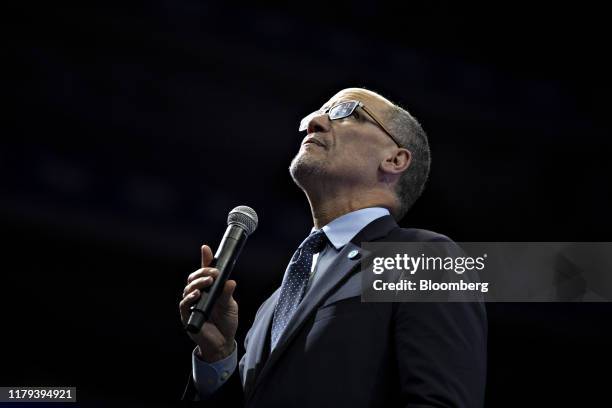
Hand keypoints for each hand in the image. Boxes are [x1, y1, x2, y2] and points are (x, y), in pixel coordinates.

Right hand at [179, 244, 237, 361]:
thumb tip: (230, 281)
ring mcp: (192, 304)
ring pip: (188, 288)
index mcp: (209, 289)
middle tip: (213, 273)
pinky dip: (190, 297)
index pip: (205, 272)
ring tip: (208, 281)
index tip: (206, 248)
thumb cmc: (226, 323)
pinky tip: (197, 294)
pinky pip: (185, 304)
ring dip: (198, 283)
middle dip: (202, 272)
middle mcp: (198, 294)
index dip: (205, 260)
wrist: (223, 343)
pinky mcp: (187, 316)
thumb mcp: (230, 306)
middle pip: (194, 278)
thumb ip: (228, 294)